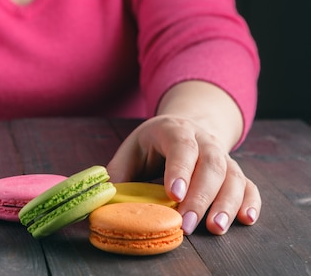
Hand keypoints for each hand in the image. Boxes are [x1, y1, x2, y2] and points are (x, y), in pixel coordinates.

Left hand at [106, 115, 260, 234]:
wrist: (185, 127)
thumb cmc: (152, 144)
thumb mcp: (132, 149)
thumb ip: (119, 172)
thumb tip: (104, 199)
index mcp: (174, 129)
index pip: (181, 146)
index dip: (179, 169)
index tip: (173, 194)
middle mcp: (204, 140)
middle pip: (210, 164)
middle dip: (200, 196)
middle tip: (187, 223)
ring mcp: (223, 155)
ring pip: (233, 176)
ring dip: (226, 203)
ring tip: (215, 228)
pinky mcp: (235, 172)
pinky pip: (249, 186)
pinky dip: (250, 203)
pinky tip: (245, 219)